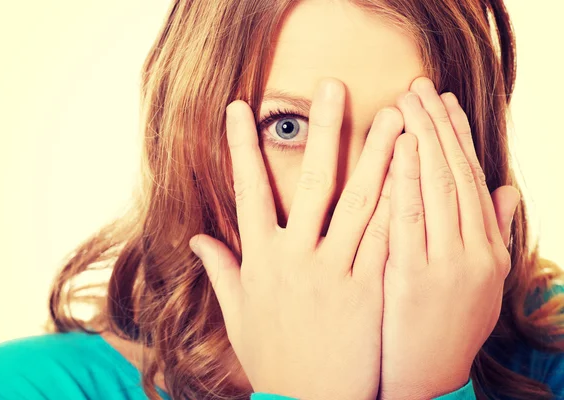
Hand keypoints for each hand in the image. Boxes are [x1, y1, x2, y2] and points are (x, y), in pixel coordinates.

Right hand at [189, 78, 403, 399]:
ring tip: (393, 118)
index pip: (248, 190)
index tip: (238, 108)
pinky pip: (386, 240)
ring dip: (376, 157)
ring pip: (358, 204)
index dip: (240, 147)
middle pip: (312, 182)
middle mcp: (296, 258)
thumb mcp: (238, 315)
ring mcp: (334, 272)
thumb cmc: (273, 358)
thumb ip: (221, 272)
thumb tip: (196, 240)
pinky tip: (413, 175)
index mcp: (260, 259)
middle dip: (323, 130)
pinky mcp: (367, 290)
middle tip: (333, 87)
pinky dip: (399, 205)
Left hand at [378, 77, 520, 398]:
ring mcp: (448, 266)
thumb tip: (507, 189)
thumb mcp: (478, 282)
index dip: (458, 138)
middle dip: (438, 127)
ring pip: (439, 190)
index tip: (443, 102)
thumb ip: (494, 233)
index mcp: (487, 250)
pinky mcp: (415, 280)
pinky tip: (400, 147)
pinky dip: (408, 180)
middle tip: (420, 86)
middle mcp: (474, 253)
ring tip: (409, 101)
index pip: (471, 180)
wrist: (427, 383)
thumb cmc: (445, 327)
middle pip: (455, 176)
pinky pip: (412, 220)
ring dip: (425, 140)